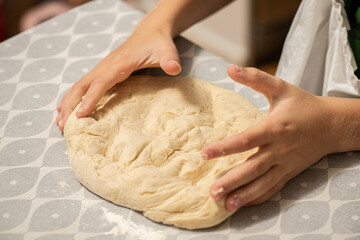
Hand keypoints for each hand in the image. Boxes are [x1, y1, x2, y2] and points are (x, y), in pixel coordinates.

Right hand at [56, 24, 180, 130]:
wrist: (151, 32)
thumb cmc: (158, 43)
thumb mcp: (167, 50)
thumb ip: (170, 59)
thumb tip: (174, 68)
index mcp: (119, 65)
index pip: (101, 84)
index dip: (90, 100)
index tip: (79, 117)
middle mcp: (105, 67)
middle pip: (82, 86)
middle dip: (70, 105)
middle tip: (61, 125)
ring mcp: (102, 68)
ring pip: (79, 86)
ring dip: (67, 102)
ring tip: (58, 122)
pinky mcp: (103, 71)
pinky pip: (84, 84)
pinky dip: (72, 96)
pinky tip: (65, 107)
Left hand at [202, 65, 336, 210]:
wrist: (332, 124)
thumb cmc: (304, 105)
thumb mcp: (281, 87)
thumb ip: (255, 78)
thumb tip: (230, 68)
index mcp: (275, 127)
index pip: (246, 140)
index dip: (225, 147)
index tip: (205, 153)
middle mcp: (280, 149)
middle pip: (253, 168)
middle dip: (232, 180)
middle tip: (212, 191)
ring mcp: (286, 164)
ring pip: (263, 183)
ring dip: (244, 195)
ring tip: (226, 206)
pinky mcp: (290, 173)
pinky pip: (274, 188)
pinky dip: (259, 197)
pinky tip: (244, 204)